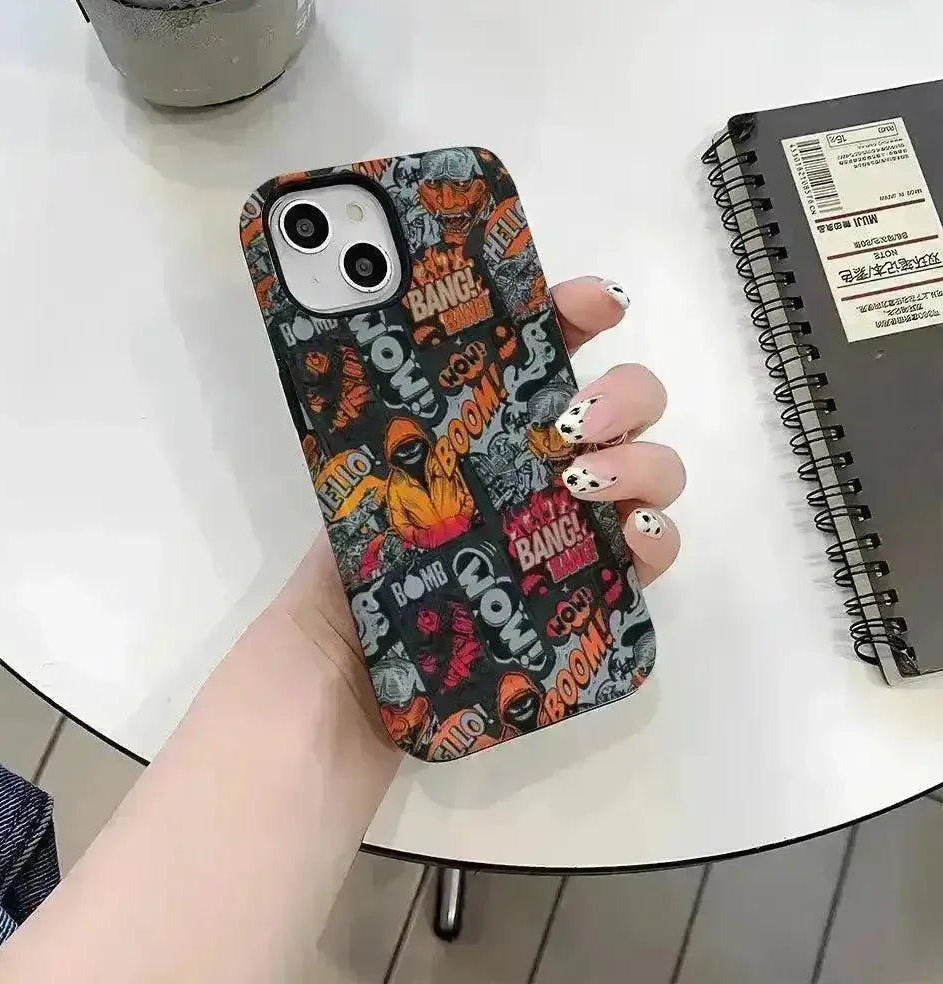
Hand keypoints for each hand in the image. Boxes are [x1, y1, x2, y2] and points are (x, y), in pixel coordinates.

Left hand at [280, 275, 684, 680]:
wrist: (343, 696)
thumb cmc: (341, 586)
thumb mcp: (354, 489)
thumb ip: (380, 424)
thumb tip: (381, 333)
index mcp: (486, 434)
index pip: (546, 356)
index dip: (580, 315)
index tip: (600, 305)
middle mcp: (540, 474)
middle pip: (623, 409)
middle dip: (623, 394)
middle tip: (573, 422)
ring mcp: (572, 534)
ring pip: (652, 473)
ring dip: (640, 462)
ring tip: (583, 483)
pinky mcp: (592, 597)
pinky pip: (652, 556)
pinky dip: (659, 536)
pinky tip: (633, 534)